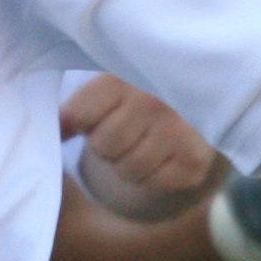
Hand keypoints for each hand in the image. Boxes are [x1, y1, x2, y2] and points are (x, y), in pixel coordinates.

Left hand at [62, 76, 215, 222]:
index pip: (78, 115)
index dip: (80, 123)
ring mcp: (178, 132)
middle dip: (108, 144)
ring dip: (130, 163)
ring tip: (148, 140)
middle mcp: (154, 102)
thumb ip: (80, 107)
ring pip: (127, 171)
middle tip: (128, 127)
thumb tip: (57, 133)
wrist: (204, 94)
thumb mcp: (112, 86)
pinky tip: (167, 152)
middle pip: (103, 147)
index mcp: (125, 76)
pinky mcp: (194, 161)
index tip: (93, 115)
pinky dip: (155, 175)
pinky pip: (154, 184)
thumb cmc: (145, 91)